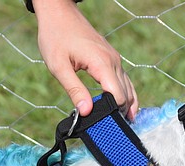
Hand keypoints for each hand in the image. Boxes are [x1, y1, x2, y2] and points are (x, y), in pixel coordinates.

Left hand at [32, 0, 137, 119]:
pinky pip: (123, 80)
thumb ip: (74, 90)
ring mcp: (114, 58)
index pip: (117, 96)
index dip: (113, 114)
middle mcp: (113, 61)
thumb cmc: (56, 37)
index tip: (104, 128)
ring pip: (128, 87)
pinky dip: (124, 95)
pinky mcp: (111, 58)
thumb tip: (85, 112)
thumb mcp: (59, 67)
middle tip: (111, 133)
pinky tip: (123, 108)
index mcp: (101, 63)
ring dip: (126, 106)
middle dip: (120, 113)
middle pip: (126, 94)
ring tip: (121, 126)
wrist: (59, 13)